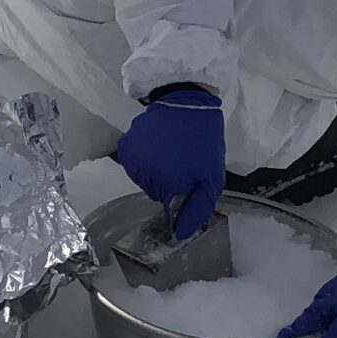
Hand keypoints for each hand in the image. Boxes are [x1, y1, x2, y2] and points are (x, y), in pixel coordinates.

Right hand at [115, 83, 226, 239]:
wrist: (186, 103)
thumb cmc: (204, 143)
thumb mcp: (211, 179)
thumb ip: (196, 209)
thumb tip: (178, 234)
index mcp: (167, 183)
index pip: (169, 207)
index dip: (182, 195)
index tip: (190, 179)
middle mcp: (144, 173)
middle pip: (155, 193)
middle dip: (169, 184)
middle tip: (183, 164)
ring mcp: (131, 158)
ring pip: (143, 180)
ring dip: (156, 172)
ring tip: (170, 153)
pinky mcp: (125, 146)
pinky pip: (134, 165)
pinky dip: (144, 160)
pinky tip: (157, 146)